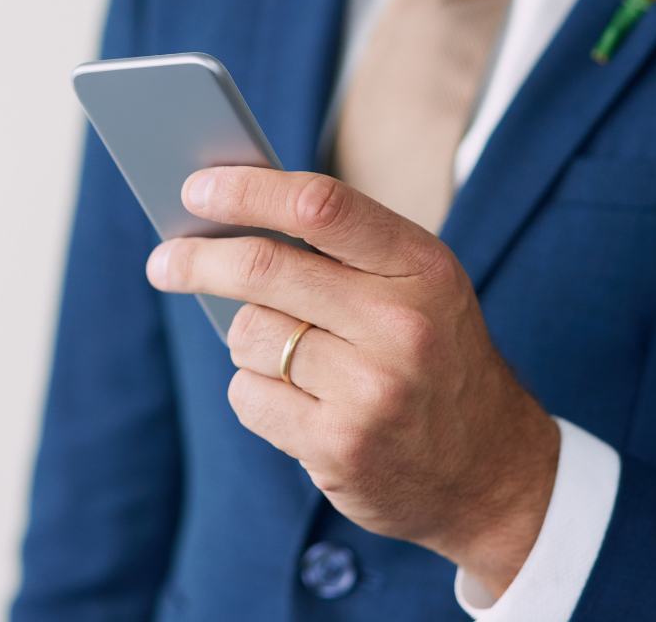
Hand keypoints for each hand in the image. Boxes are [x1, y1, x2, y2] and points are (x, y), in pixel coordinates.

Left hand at [146, 167, 558, 595]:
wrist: (491, 468)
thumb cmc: (435, 353)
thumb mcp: (419, 283)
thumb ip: (343, 246)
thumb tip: (229, 215)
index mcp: (421, 266)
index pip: (321, 206)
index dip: (249, 190)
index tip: (197, 188)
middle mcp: (401, 323)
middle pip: (265, 269)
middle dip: (198, 259)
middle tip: (164, 259)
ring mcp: (371, 389)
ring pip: (250, 334)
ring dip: (246, 337)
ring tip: (286, 351)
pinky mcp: (340, 446)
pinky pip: (249, 396)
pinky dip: (255, 390)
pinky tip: (297, 399)